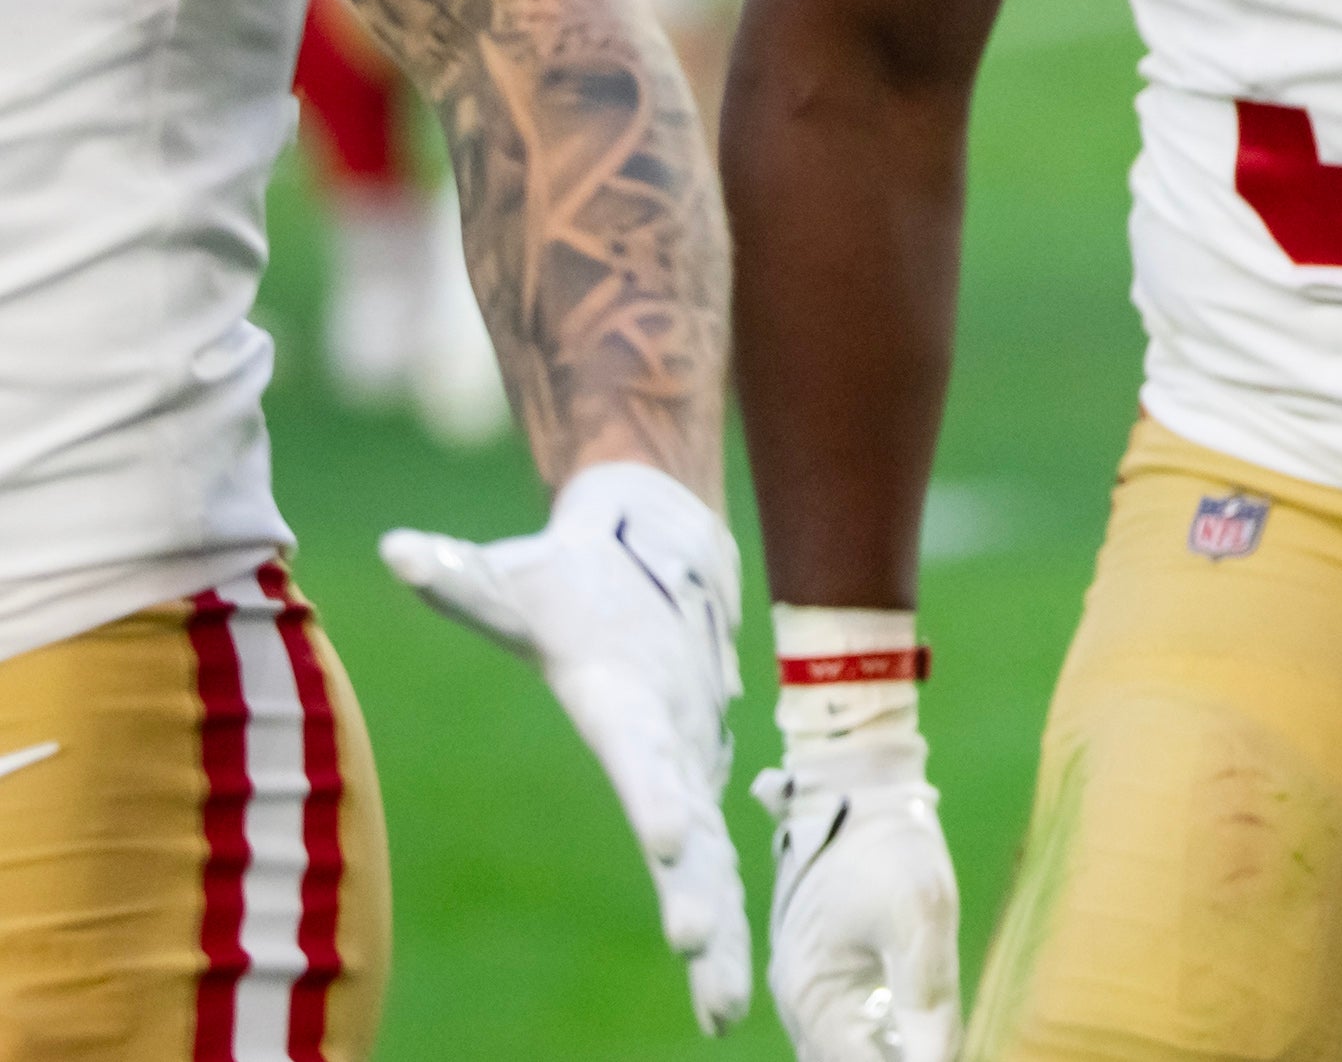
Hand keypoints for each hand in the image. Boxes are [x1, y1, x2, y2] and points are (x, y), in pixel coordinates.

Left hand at [384, 462, 748, 1031]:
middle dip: (699, 892)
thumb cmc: (574, 570)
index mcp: (633, 697)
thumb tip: (398, 551)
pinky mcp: (692, 786)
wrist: (670, 550)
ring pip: (712, 863)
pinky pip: (711, 866)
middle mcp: (673, 739)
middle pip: (691, 826)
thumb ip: (465, 577)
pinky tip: (722, 991)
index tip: (670, 841)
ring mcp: (690, 767)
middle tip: (696, 946)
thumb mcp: (519, 577)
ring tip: (722, 1012)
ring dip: (718, 937)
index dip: (659, 792)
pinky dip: (720, 926)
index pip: (645, 752)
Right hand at [756, 702, 959, 1061]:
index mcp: (816, 999)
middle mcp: (800, 1007)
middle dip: (895, 1056)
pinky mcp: (822, 975)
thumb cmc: (888, 846)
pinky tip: (911, 1022)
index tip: (945, 1050)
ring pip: (846, 1050)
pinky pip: (847, 1028)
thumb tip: (939, 1060)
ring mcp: (807, 992)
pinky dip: (878, 1034)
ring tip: (931, 1033)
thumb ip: (927, 992)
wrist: (854, 790)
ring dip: (886, 1047)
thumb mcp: (921, 911)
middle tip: (940, 1041)